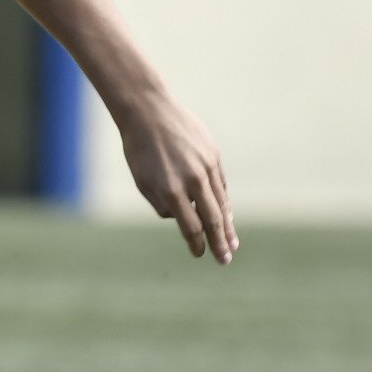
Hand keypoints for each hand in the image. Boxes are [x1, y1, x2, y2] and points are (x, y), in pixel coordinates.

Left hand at [117, 92, 236, 262]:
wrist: (149, 112)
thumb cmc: (139, 150)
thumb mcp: (143, 182)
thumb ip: (162, 204)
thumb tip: (181, 218)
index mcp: (171, 191)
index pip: (190, 226)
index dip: (196, 243)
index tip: (199, 255)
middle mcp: (193, 180)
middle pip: (212, 219)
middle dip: (219, 242)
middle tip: (226, 259)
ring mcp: (206, 166)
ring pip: (221, 202)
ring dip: (228, 224)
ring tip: (232, 242)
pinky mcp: (213, 155)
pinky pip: (220, 183)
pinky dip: (224, 200)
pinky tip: (227, 213)